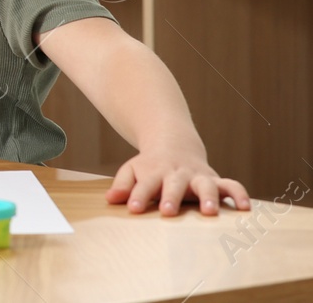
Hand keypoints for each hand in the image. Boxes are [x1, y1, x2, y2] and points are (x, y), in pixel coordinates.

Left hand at [107, 144, 249, 215]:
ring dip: (208, 197)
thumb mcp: (131, 171)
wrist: (173, 144)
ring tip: (209, 212)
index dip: (137, 195)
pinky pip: (231, 185)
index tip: (133, 207)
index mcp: (154, 173)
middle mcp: (178, 174)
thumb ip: (122, 185)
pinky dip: (240, 194)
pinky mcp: (215, 180)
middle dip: (172, 197)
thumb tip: (111, 199)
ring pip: (206, 185)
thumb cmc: (150, 166)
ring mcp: (198, 176)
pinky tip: (246, 208)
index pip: (144, 185)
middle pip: (175, 185)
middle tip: (168, 211)